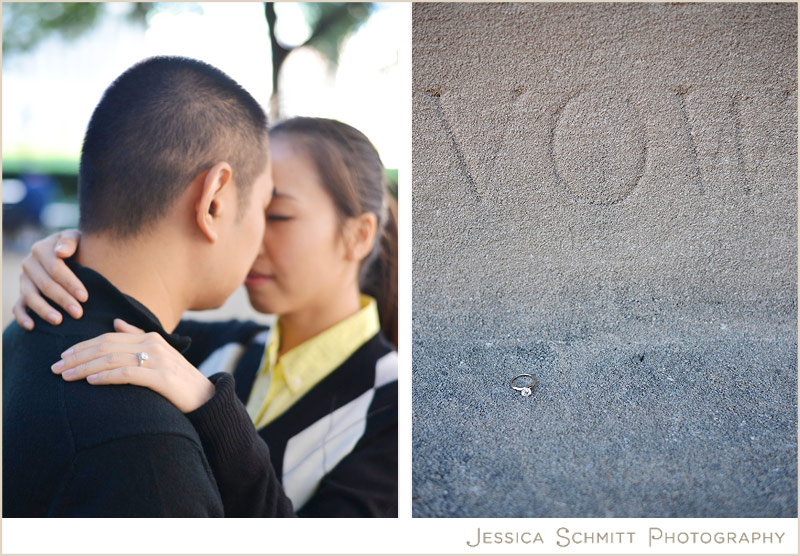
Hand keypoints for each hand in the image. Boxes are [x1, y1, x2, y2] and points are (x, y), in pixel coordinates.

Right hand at [14, 229, 86, 329]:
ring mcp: (24, 279)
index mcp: (41, 249)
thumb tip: (61, 252)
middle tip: (78, 313)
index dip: (70, 283)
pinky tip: (32, 327)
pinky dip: (22, 317)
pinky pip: (18, 306)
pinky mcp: (21, 292)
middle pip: (45, 285)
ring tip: (59, 321)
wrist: (65, 251)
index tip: (85, 297)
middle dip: (62, 300)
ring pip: (30, 297)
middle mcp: (29, 264)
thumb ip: (69, 241)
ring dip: (44, 310)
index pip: (56, 269)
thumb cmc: (75, 245)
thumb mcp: (75, 237)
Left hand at [51, 319, 215, 413]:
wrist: (205, 398)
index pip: (108, 338)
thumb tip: (115, 323)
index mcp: (150, 337)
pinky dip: (106, 376)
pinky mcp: (161, 378)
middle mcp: (153, 345)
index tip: (62, 357)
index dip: (82, 346)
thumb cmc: (177, 380)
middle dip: (77, 357)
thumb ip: (137, 337)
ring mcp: (158, 360)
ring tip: (66, 376)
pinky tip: (91, 381)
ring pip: (112, 359)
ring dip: (85, 368)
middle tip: (55, 368)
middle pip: (106, 347)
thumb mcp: (159, 355)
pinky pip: (128, 374)